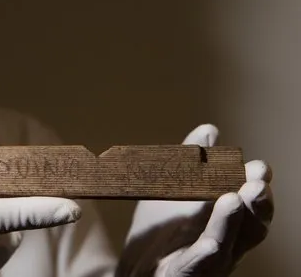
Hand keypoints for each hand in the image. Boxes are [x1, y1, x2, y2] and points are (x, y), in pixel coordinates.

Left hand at [117, 124, 273, 276]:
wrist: (133, 275)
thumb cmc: (158, 238)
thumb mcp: (170, 193)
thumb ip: (190, 163)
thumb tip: (210, 130)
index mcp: (221, 225)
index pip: (245, 206)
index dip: (255, 188)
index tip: (260, 167)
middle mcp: (221, 247)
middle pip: (247, 230)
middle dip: (255, 205)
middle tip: (257, 181)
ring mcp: (203, 265)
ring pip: (225, 247)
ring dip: (231, 223)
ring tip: (233, 200)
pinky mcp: (182, 276)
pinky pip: (197, 268)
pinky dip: (205, 256)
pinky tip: (211, 243)